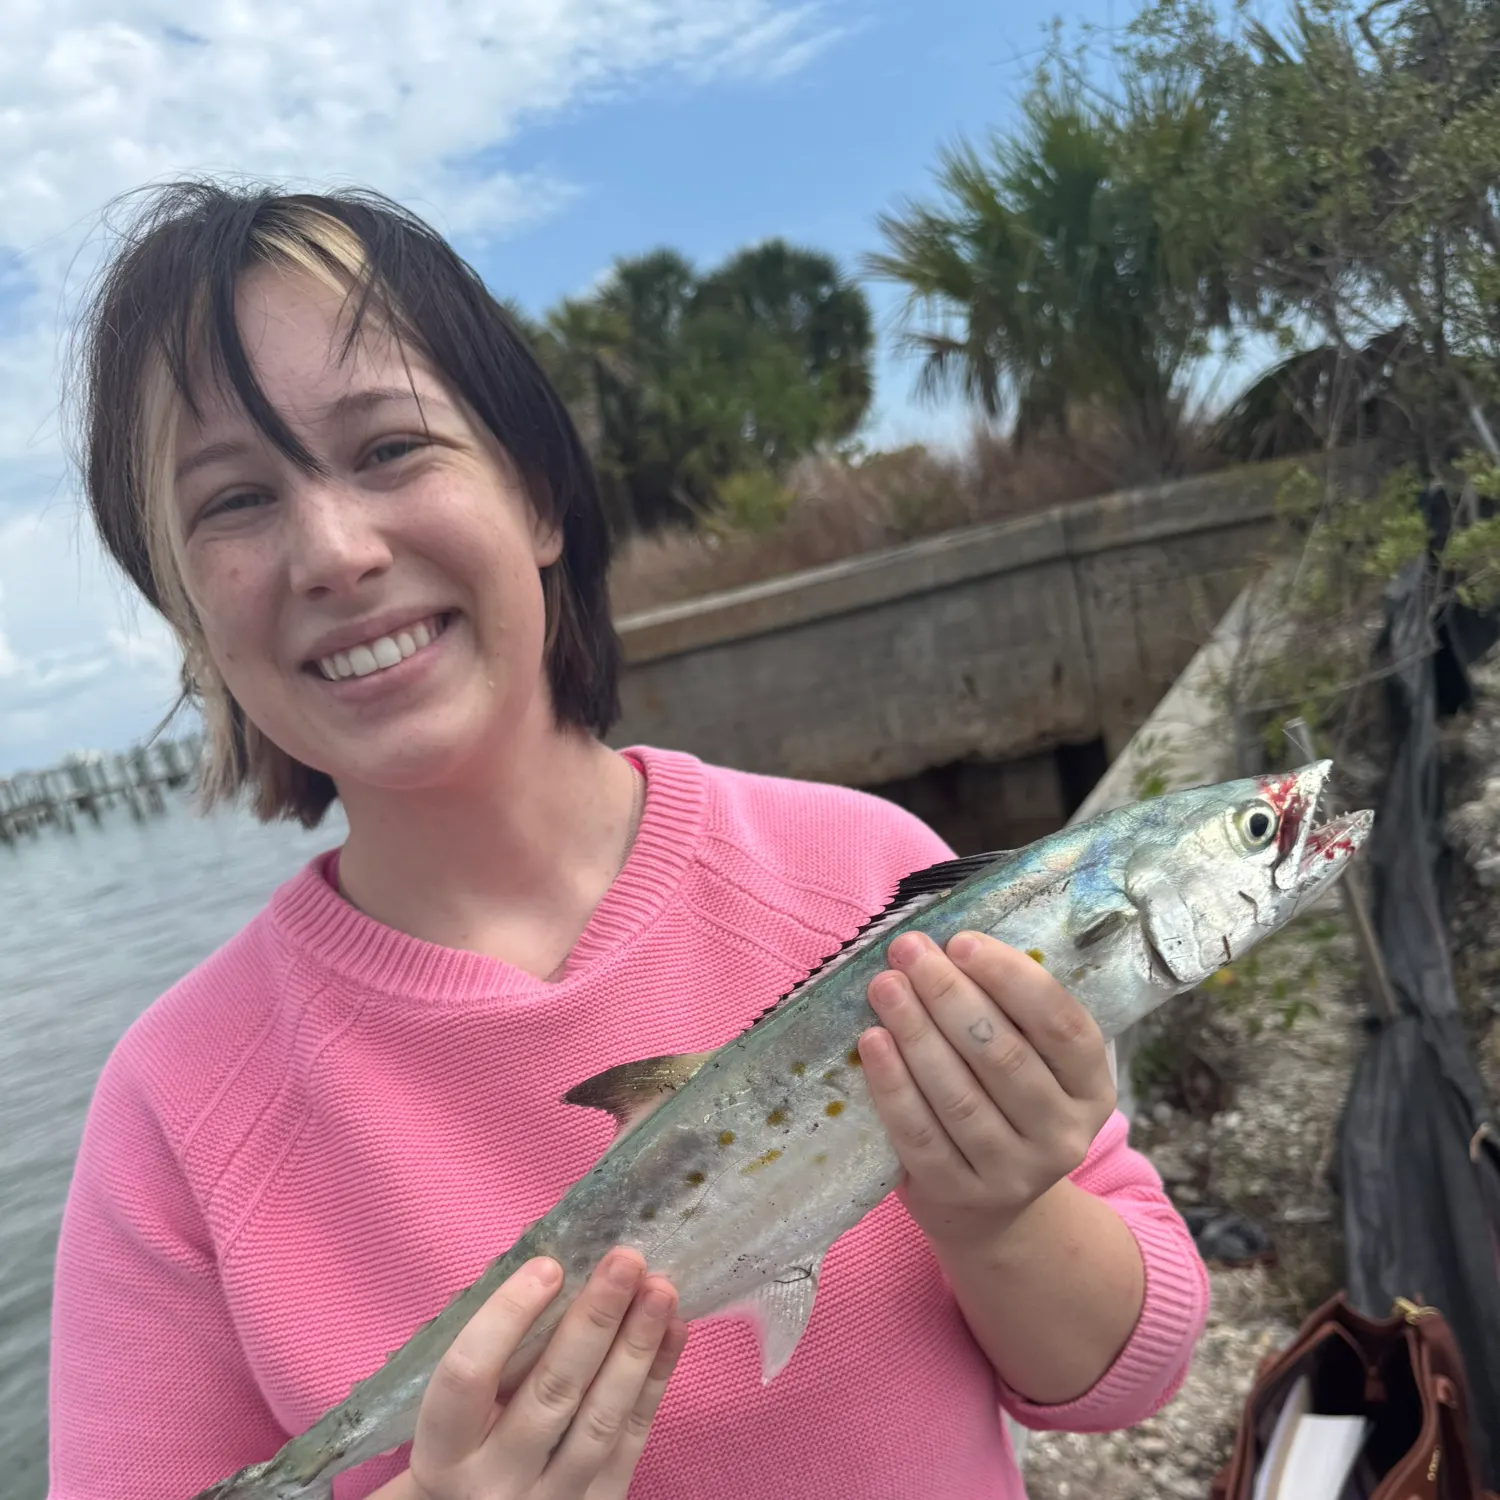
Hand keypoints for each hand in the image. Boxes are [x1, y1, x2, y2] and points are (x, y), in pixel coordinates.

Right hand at [406, 1248, 687, 1499]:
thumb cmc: (468, 1447)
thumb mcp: (455, 1415)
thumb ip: (490, 1355)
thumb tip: (548, 1270)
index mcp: (444, 1451)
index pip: (469, 1376)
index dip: (507, 1317)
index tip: (548, 1267)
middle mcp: (494, 1483)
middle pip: (551, 1392)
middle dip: (594, 1319)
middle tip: (626, 1261)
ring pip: (601, 1419)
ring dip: (636, 1347)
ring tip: (660, 1289)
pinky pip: (631, 1439)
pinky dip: (655, 1380)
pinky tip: (672, 1330)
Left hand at [859, 930, 1116, 1247]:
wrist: (987, 1206)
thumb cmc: (1003, 1103)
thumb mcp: (1032, 1062)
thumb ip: (1008, 1012)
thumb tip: (947, 946)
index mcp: (1091, 1089)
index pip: (1062, 1025)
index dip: (1012, 979)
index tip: (961, 941)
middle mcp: (1063, 1135)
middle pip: (1004, 1056)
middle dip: (950, 995)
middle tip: (909, 951)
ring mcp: (1014, 1174)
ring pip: (960, 1096)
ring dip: (916, 1033)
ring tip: (884, 987)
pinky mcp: (960, 1196)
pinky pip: (920, 1135)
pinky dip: (893, 1085)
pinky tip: (872, 1043)